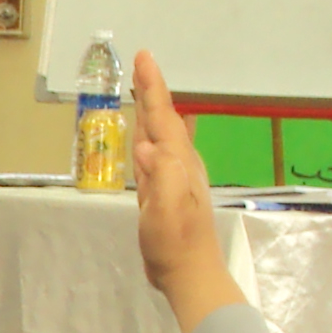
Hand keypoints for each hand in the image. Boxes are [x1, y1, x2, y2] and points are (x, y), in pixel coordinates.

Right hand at [129, 49, 240, 331]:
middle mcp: (179, 164)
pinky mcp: (165, 191)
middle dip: (152, 90)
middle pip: (163, 118)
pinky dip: (148, 136)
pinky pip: (154, 152)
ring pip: (159, 134)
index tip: (145, 58)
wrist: (189, 274)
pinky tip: (145, 136)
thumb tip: (147, 147)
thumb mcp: (165, 211)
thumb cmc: (175, 245)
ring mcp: (173, 177)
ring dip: (150, 109)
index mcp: (178, 163)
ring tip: (141, 88)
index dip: (153, 88)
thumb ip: (160, 178)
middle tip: (142, 62)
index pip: (163, 117)